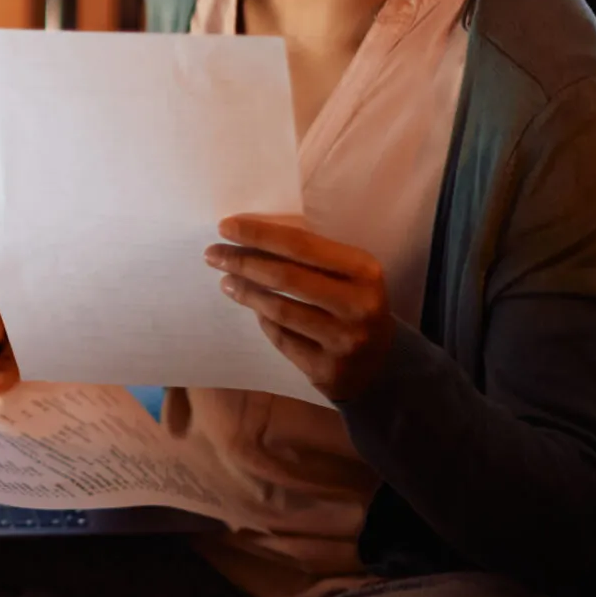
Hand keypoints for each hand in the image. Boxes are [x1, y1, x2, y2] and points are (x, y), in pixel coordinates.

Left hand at [207, 216, 394, 401]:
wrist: (382, 364)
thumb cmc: (354, 305)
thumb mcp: (349, 275)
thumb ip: (313, 257)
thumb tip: (253, 237)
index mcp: (364, 270)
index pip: (301, 244)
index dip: (259, 234)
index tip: (225, 226)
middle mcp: (357, 305)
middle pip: (285, 277)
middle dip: (243, 262)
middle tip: (213, 254)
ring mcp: (343, 341)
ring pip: (280, 310)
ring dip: (246, 293)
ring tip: (226, 280)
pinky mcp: (327, 370)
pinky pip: (282, 339)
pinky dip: (264, 321)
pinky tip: (253, 309)